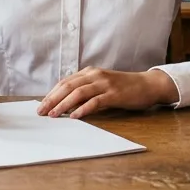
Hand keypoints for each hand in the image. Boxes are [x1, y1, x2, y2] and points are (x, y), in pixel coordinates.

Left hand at [36, 67, 178, 119]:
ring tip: (54, 115)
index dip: (52, 94)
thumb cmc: (123, 88)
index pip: (65, 82)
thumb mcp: (101, 86)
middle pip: (68, 86)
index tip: (42, 105)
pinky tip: (75, 116)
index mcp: (90, 72)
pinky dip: (84, 108)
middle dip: (52, 99)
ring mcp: (105, 84)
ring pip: (79, 92)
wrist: (147, 85)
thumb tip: (66, 105)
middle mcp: (95, 75)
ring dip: (64, 104)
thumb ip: (86, 91)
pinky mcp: (114, 94)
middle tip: (41, 112)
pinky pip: (95, 101)